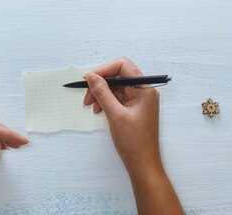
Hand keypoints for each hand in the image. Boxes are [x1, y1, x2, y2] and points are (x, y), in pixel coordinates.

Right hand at [84, 57, 182, 214]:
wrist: (143, 165)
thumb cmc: (134, 142)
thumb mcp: (115, 114)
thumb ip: (102, 92)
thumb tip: (91, 76)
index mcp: (144, 89)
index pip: (123, 66)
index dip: (104, 69)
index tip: (89, 79)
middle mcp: (143, 91)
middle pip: (118, 75)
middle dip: (100, 83)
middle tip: (87, 96)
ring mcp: (139, 100)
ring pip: (116, 87)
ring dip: (101, 93)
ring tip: (91, 106)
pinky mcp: (133, 108)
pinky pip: (117, 97)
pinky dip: (106, 101)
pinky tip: (98, 111)